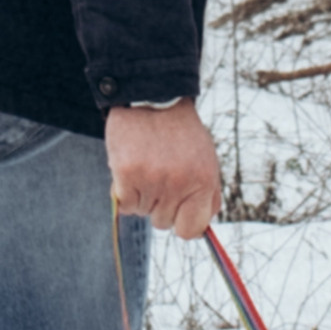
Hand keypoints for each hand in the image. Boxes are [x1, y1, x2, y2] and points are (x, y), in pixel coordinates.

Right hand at [105, 101, 223, 237]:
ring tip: (147, 167)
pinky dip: (124, 193)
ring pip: (142, 212)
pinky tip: (132, 170)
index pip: (191, 230)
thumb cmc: (181, 135)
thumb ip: (207, 196)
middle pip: (163, 223)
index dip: (181, 224)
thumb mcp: (205, 161)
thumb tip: (200, 230)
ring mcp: (152, 179)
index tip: (177, 215)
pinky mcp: (126, 173)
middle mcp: (179, 184)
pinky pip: (124, 205)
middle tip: (160, 176)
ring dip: (142, 196)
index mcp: (203, 182)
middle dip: (160, 205)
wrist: (153, 98)